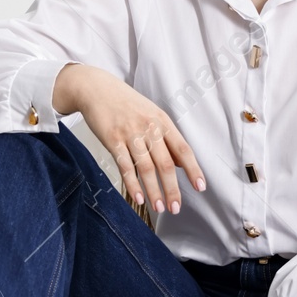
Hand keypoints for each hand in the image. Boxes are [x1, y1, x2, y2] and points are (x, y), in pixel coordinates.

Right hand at [54, 62, 204, 213]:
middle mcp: (149, 127)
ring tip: (160, 208)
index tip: (200, 187)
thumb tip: (180, 163)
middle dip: (172, 189)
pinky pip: (124, 166)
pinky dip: (132, 184)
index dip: (193, 170)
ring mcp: (130, 133)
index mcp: (162, 121)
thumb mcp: (152, 114)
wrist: (96, 88)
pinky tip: (138, 198)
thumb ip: (166, 138)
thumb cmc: (125, 103)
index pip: (183, 149)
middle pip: (165, 164)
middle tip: (176, 208)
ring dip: (154, 191)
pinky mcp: (112, 139)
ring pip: (146, 168)